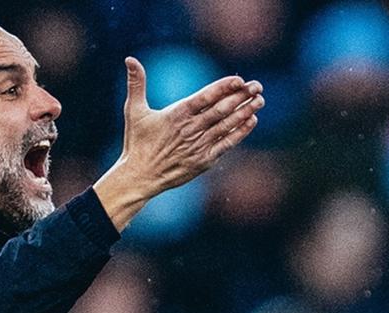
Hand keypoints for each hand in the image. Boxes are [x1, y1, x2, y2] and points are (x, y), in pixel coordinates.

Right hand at [93, 57, 263, 230]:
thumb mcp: (134, 111)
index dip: (224, 87)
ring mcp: (199, 145)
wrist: (140, 176)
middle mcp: (191, 128)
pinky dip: (240, 132)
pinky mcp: (204, 160)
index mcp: (177, 114)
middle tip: (258, 86)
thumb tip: (129, 59)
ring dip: (245, 111)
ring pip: (227, 125)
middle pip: (221, 109)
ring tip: (260, 100)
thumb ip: (136, 84)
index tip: (239, 80)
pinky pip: (227, 143)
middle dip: (242, 96)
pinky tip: (251, 120)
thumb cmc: (136, 143)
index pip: (206, 96)